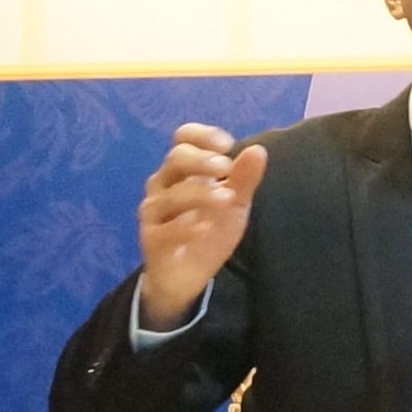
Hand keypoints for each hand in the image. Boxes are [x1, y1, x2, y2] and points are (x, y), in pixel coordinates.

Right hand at [135, 123, 267, 329]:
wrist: (186, 276)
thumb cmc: (207, 230)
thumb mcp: (234, 203)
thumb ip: (244, 178)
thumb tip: (258, 151)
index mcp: (182, 170)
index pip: (183, 139)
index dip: (203, 136)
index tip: (227, 144)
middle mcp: (163, 185)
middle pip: (175, 159)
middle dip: (202, 160)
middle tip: (226, 167)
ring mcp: (155, 213)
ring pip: (171, 195)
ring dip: (201, 194)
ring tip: (227, 198)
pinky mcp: (152, 240)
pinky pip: (165, 230)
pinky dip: (185, 228)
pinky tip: (205, 228)